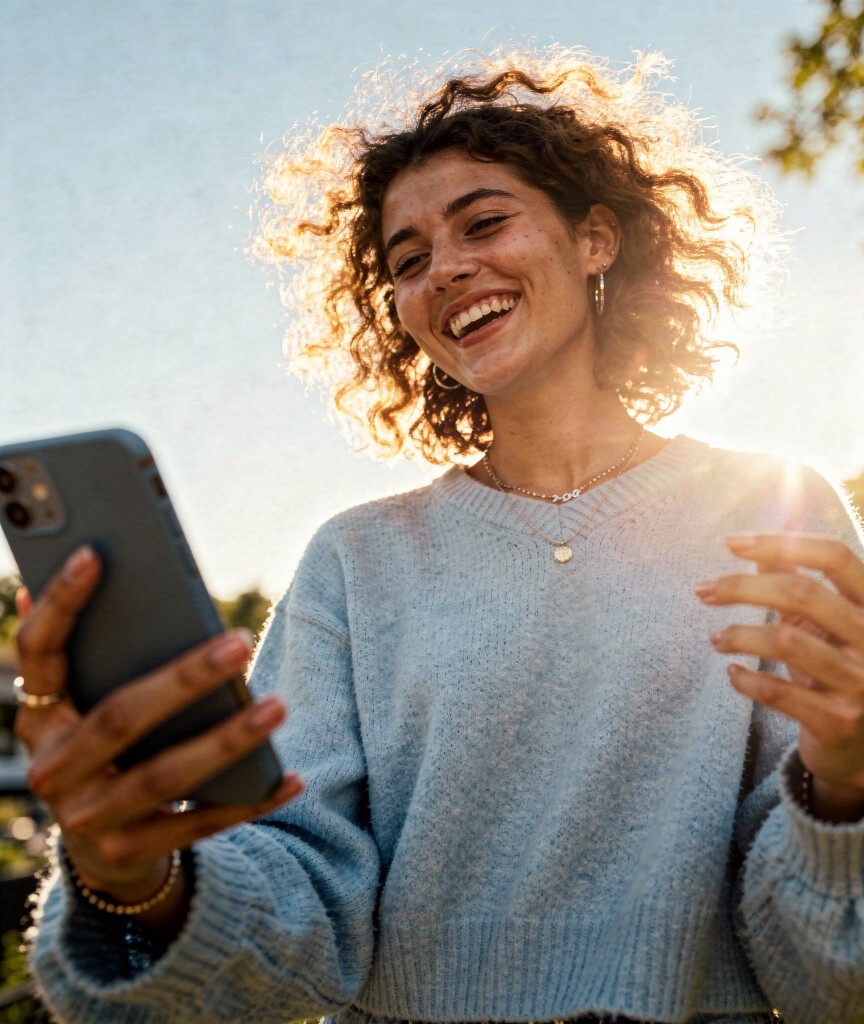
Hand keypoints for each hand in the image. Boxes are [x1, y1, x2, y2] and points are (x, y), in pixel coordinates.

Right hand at [14, 545, 302, 916]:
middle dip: (182, 678)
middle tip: (239, 641)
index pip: (38, 652)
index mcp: (40, 716)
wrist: (102, 851)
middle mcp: (53, 769)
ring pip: (164, 775)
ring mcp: (88, 818)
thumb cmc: (105, 750)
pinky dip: (249, 801)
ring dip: (226, 740)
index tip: (93, 553)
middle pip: (119, 717)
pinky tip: (291, 778)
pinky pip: (199, 824)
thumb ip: (83, 652)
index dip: (60, 604)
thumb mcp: (83, 704)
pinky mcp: (131, 852)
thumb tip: (58, 579)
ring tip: (278, 707)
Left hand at [695, 532, 863, 822]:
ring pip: (787, 641)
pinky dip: (746, 679)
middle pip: (803, 593)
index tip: (731, 543)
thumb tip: (765, 538)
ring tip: (717, 639)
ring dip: (739, 634)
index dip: (781, 543)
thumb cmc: (837, 671)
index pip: (834, 556)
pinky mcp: (839, 722)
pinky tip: (733, 672)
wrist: (862, 750)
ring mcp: (862, 683)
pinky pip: (779, 693)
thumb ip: (798, 581)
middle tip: (703, 591)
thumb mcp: (824, 623)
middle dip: (742, 587)